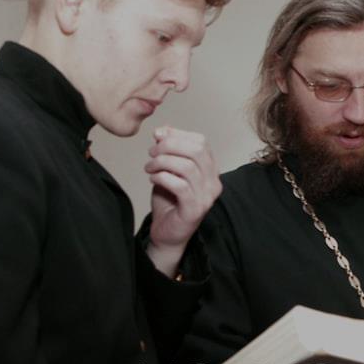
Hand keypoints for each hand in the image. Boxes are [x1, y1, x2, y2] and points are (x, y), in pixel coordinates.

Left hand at [144, 126, 220, 276]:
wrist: (167, 233)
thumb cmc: (169, 202)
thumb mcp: (167, 170)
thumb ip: (168, 151)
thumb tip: (163, 130)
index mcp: (211, 169)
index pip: (201, 142)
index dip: (177, 135)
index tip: (158, 137)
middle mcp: (214, 182)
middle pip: (196, 150)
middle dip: (169, 146)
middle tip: (152, 153)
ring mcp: (207, 197)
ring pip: (187, 166)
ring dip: (162, 162)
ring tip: (149, 168)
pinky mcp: (195, 209)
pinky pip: (180, 185)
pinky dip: (162, 177)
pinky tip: (153, 179)